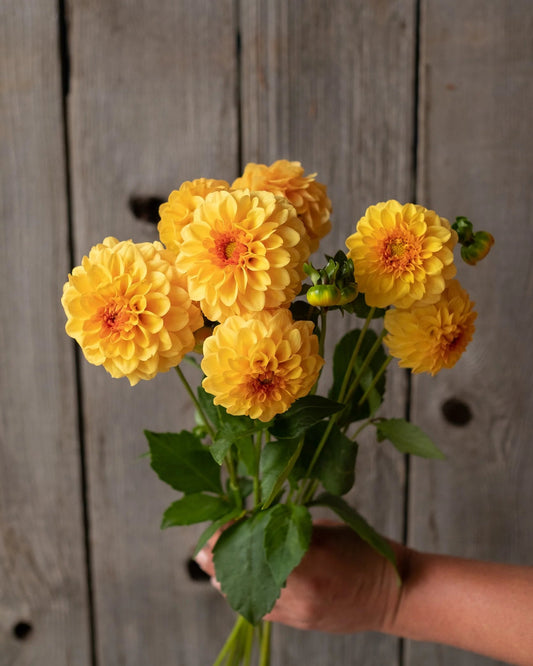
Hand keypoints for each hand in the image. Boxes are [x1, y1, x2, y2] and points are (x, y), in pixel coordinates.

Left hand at [195, 521, 406, 633]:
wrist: (398, 594)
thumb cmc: (365, 549)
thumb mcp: (327, 527)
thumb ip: (289, 526)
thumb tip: (255, 519)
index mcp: (308, 560)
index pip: (253, 546)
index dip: (228, 534)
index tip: (216, 521)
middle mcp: (299, 592)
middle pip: (243, 577)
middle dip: (219, 559)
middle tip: (201, 545)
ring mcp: (300, 613)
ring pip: (247, 599)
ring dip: (227, 580)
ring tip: (212, 562)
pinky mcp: (302, 624)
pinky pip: (264, 610)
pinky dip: (246, 595)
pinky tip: (235, 582)